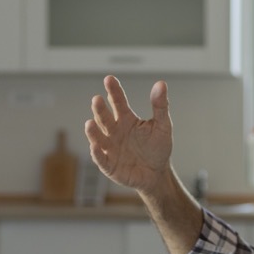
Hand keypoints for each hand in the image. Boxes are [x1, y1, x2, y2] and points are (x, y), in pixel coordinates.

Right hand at [84, 75, 172, 194]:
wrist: (157, 174)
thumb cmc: (158, 148)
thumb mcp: (162, 126)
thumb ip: (160, 106)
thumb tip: (161, 84)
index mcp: (126, 119)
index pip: (118, 102)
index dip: (113, 91)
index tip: (109, 79)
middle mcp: (115, 131)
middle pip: (105, 118)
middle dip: (100, 110)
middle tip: (97, 100)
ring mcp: (110, 148)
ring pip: (98, 137)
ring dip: (93, 131)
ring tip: (90, 123)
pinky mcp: (109, 165)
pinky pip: (101, 158)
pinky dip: (97, 153)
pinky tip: (95, 146)